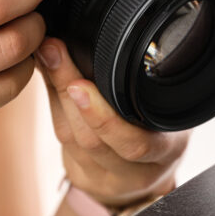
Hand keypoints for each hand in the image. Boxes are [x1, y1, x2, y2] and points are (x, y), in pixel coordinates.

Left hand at [35, 38, 189, 205]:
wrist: (147, 176)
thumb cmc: (162, 131)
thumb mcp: (167, 110)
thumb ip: (144, 84)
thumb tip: (103, 37)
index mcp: (167, 149)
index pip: (135, 143)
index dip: (104, 120)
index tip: (80, 85)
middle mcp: (136, 170)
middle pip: (93, 139)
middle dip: (68, 93)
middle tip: (53, 51)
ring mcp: (107, 178)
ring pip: (73, 140)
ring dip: (55, 94)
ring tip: (46, 56)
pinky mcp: (83, 175)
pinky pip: (62, 140)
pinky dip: (51, 103)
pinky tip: (46, 75)